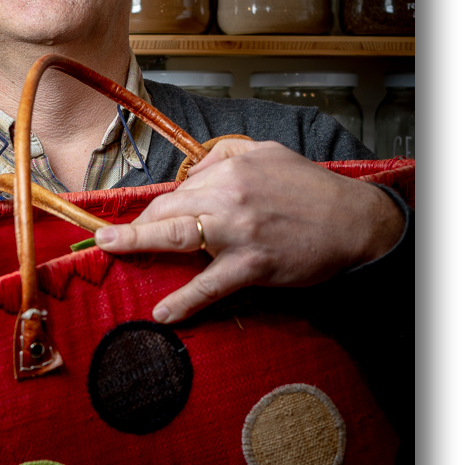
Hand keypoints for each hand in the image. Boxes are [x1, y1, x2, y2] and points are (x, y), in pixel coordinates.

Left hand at [95, 138, 404, 323]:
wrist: (355, 222)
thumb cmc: (311, 189)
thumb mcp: (268, 152)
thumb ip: (226, 155)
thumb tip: (192, 170)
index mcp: (230, 169)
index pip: (179, 189)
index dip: (153, 206)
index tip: (135, 216)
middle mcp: (228, 196)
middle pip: (167, 209)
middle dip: (136, 225)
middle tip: (108, 238)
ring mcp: (237, 232)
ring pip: (176, 236)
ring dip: (136, 243)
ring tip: (109, 250)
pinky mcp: (251, 265)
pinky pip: (209, 285)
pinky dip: (184, 301)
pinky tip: (164, 312)